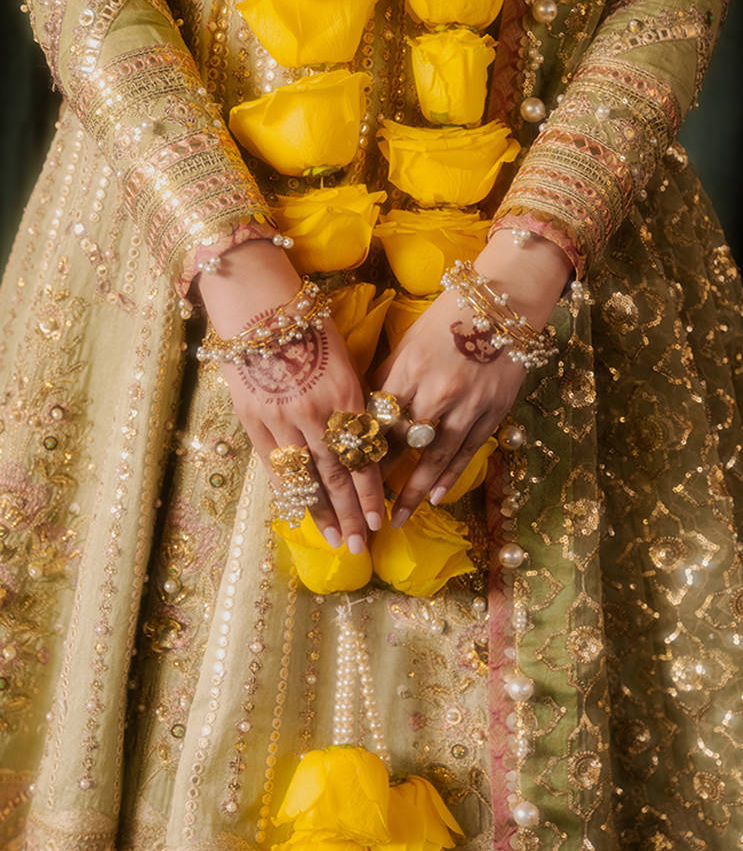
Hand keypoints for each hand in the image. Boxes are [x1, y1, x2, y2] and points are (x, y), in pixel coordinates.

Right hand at [199, 237, 383, 552]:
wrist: (258, 305)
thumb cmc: (310, 327)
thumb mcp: (345, 361)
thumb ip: (355, 403)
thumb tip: (368, 443)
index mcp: (347, 395)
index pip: (363, 456)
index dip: (372, 492)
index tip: (381, 521)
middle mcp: (316, 412)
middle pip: (336, 474)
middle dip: (351, 514)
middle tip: (361, 545)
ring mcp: (281, 419)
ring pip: (306, 476)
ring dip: (322, 512)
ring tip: (334, 539)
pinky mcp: (253, 419)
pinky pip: (274, 466)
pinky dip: (290, 492)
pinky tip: (300, 514)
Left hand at [374, 230, 573, 525]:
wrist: (504, 304)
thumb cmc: (447, 317)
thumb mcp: (409, 340)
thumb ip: (389, 377)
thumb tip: (365, 412)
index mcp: (408, 367)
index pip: (377, 417)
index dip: (361, 448)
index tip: (346, 473)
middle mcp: (436, 389)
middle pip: (402, 441)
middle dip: (381, 477)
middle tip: (364, 507)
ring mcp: (467, 404)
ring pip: (435, 455)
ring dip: (414, 490)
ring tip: (398, 517)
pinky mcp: (492, 412)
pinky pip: (466, 451)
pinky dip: (449, 476)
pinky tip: (435, 496)